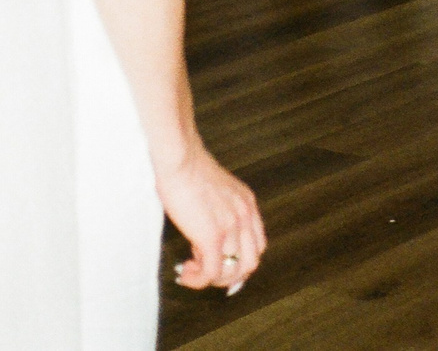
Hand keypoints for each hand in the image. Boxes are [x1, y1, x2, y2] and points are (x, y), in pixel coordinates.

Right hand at [158, 148, 265, 293]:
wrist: (179, 158)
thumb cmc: (187, 169)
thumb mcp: (215, 190)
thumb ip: (218, 210)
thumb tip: (203, 234)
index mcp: (247, 204)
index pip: (258, 245)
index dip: (242, 262)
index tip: (223, 268)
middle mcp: (245, 216)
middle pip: (250, 263)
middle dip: (228, 277)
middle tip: (206, 275)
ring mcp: (231, 227)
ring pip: (232, 272)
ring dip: (211, 280)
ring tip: (192, 271)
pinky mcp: (212, 236)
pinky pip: (211, 272)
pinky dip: (198, 280)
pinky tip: (185, 273)